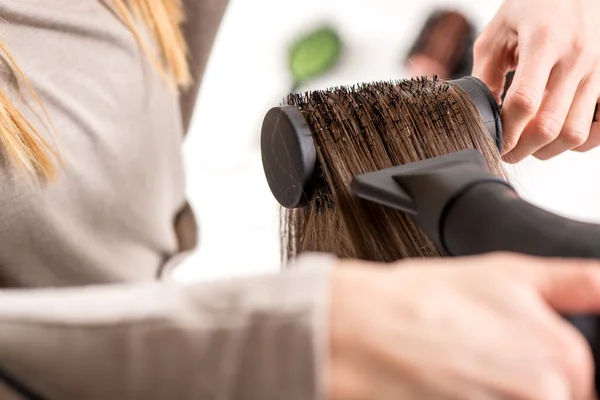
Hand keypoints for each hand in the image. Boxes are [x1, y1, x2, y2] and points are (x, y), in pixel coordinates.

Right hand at [327, 253, 599, 398]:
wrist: (360, 330)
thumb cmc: (422, 301)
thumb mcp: (508, 272)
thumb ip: (577, 282)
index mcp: (564, 359)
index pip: (584, 383)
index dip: (545, 369)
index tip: (510, 358)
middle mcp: (545, 398)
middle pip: (552, 398)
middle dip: (519, 385)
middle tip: (479, 359)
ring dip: (491, 391)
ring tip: (460, 371)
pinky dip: (468, 398)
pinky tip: (450, 384)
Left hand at [472, 0, 599, 162]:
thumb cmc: (532, 7)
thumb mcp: (497, 33)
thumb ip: (485, 75)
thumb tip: (477, 116)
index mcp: (544, 42)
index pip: (523, 102)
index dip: (504, 131)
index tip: (491, 142)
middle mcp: (577, 58)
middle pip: (549, 126)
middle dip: (521, 148)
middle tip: (505, 151)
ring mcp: (599, 70)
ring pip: (575, 134)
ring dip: (547, 149)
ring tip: (528, 144)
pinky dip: (577, 142)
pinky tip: (556, 135)